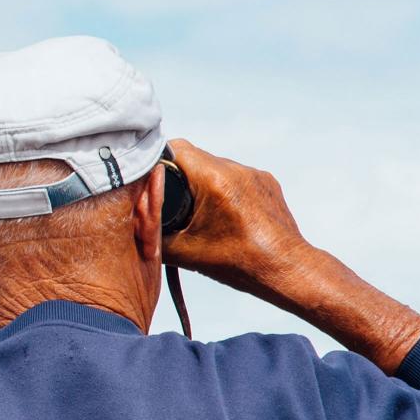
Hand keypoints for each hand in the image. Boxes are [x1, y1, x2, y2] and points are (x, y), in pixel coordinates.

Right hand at [159, 138, 332, 304]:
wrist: (286, 269)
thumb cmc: (238, 264)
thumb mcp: (185, 253)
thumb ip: (154, 235)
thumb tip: (133, 224)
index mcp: (213, 180)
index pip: (174, 149)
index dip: (157, 162)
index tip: (150, 181)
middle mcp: (235, 169)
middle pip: (194, 157)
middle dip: (179, 176)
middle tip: (173, 202)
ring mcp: (253, 174)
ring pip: (215, 167)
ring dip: (203, 183)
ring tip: (202, 214)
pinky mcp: (266, 181)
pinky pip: (236, 178)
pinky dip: (225, 191)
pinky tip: (226, 216)